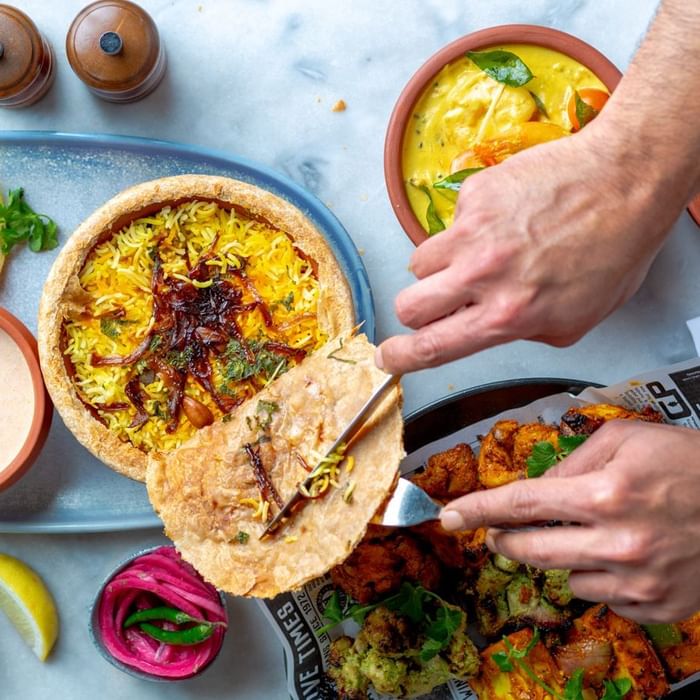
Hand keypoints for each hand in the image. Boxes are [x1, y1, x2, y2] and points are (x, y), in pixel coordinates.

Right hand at [376, 120, 682, 374]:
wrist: (625, 180)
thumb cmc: (614, 250)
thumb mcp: (576, 320)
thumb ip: (522, 332)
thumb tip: (489, 326)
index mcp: (507, 315)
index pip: (432, 347)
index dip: (401, 357)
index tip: (387, 357)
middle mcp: (482, 275)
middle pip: (408, 305)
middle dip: (416, 310)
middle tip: (436, 302)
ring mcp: (473, 231)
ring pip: (419, 261)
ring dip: (440, 267)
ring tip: (479, 256)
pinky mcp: (474, 195)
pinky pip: (451, 223)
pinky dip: (470, 228)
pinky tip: (507, 220)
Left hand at [439, 420, 699, 622]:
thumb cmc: (687, 461)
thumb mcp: (624, 439)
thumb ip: (571, 461)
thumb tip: (535, 489)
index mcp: (605, 493)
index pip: (521, 503)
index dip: (478, 510)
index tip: (449, 518)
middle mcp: (618, 542)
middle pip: (531, 550)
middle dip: (505, 540)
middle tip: (500, 531)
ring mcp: (639, 581)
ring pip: (565, 578)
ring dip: (564, 556)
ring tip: (594, 533)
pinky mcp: (658, 607)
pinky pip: (603, 599)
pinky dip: (602, 578)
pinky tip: (624, 556)